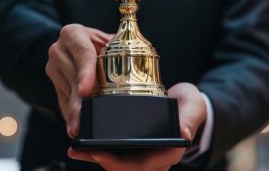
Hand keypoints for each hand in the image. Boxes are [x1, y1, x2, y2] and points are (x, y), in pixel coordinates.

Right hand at [45, 24, 111, 137]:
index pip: (82, 53)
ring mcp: (53, 66)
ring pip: (67, 92)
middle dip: (79, 100)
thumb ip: (120, 47)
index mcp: (73, 34)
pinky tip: (74, 125)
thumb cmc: (100, 43)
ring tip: (79, 127)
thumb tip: (141, 63)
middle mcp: (59, 49)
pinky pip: (62, 100)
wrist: (78, 45)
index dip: (86, 73)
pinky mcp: (53, 81)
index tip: (86, 91)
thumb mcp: (108, 40)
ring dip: (74, 110)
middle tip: (82, 120)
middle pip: (73, 77)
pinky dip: (70, 113)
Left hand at [68, 83, 206, 170]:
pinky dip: (100, 151)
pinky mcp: (137, 148)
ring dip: (96, 158)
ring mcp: (145, 155)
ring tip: (76, 148)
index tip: (98, 152)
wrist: (187, 104)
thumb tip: (184, 135)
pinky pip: (117, 155)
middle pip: (124, 168)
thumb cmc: (190, 105)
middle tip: (77, 150)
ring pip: (118, 164)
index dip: (118, 163)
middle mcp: (155, 158)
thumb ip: (190, 118)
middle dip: (100, 161)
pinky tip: (85, 145)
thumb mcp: (193, 106)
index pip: (142, 166)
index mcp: (168, 152)